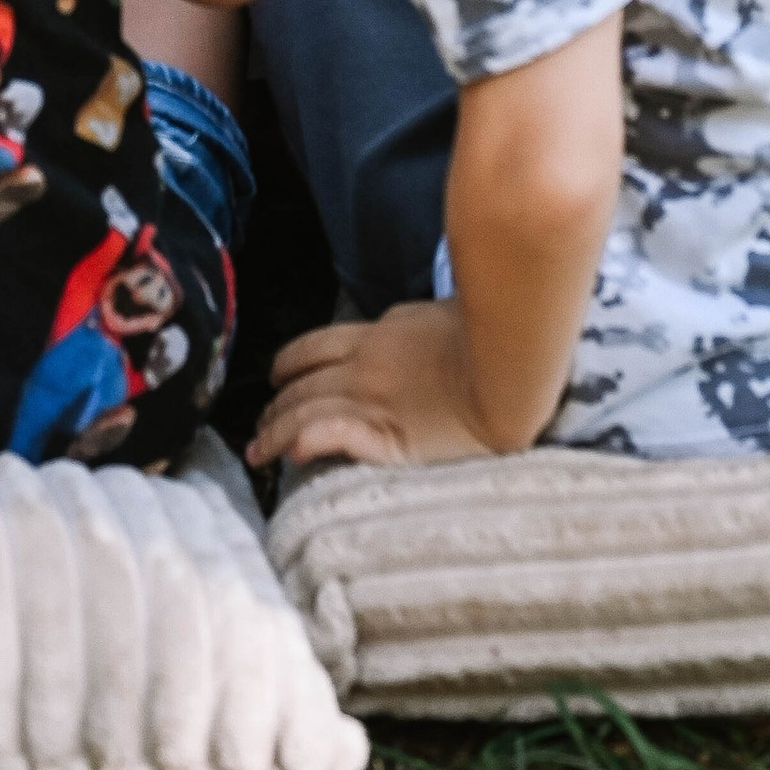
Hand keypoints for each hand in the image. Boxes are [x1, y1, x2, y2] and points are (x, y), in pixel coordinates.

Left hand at [250, 300, 499, 469]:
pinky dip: (310, 441)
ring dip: (275, 433)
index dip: (286, 365)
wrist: (511, 368)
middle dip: (274, 407)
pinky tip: (293, 455)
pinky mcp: (390, 436)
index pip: (311, 348)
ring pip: (306, 412)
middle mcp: (363, 366)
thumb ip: (403, 328)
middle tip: (258, 428)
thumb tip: (389, 331)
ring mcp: (373, 400)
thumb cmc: (486, 336)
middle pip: (300, 385)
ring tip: (259, 452)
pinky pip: (337, 436)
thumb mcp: (433, 315)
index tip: (277, 380)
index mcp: (375, 334)